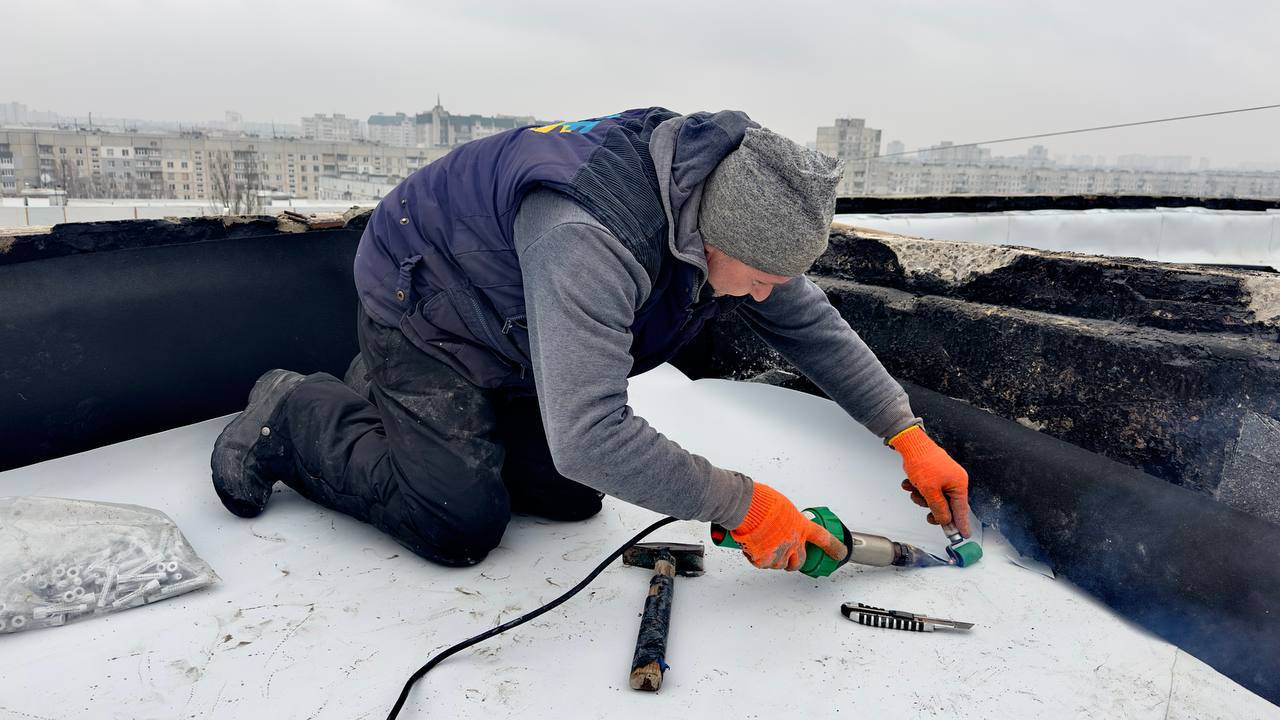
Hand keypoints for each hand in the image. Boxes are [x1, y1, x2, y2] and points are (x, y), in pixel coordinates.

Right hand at [730, 483, 848, 570]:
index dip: (834, 548)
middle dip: (794, 562)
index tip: (840, 553)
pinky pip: (762, 563)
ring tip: (762, 544)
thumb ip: (788, 520)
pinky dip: (756, 557)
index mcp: (801, 526)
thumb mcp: (784, 506)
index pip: (824, 539)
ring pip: (779, 564)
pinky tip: (752, 545)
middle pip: (799, 561)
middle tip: (787, 556)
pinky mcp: (763, 560)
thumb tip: (784, 523)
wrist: (746, 507)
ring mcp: (779, 553)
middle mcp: (793, 542)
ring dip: (773, 558)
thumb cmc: (763, 501)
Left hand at [888, 425, 971, 536]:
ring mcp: (943, 477)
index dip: (961, 524)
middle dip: (932, 507)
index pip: (962, 510)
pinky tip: (910, 483)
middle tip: (927, 515)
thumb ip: (939, 508)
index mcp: (959, 484)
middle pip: (946, 505)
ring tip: (914, 489)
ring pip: (934, 498)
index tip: (963, 535)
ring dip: (921, 497)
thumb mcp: (930, 491)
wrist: (911, 444)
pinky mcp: (934, 474)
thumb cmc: (923, 462)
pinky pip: (927, 489)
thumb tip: (945, 520)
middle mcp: (954, 480)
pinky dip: (918, 488)